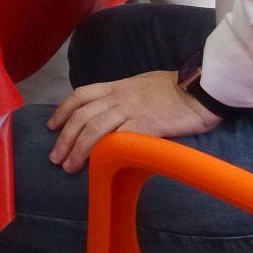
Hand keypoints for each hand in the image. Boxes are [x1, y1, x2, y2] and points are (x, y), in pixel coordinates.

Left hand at [47, 70, 218, 172]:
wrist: (201, 88)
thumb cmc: (175, 88)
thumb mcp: (142, 85)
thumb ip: (125, 97)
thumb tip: (113, 112)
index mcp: (116, 86)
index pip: (80, 95)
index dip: (62, 110)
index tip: (52, 126)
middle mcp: (118, 97)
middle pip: (81, 116)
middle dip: (64, 138)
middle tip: (55, 158)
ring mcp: (131, 110)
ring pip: (93, 128)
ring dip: (77, 149)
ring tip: (68, 167)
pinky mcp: (146, 125)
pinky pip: (118, 139)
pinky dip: (103, 151)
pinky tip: (96, 165)